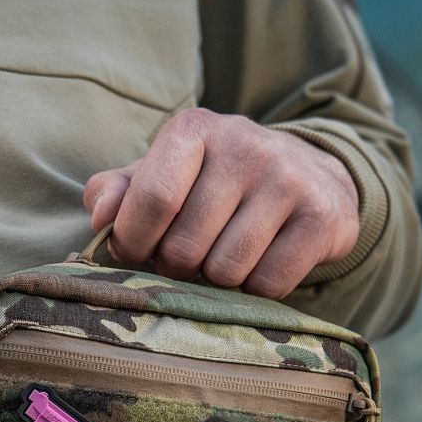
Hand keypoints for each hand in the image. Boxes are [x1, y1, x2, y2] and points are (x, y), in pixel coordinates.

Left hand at [83, 109, 359, 299]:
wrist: (311, 178)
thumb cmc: (214, 186)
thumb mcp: (162, 177)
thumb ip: (118, 193)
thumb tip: (100, 217)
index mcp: (193, 129)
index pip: (152, 201)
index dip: (134, 245)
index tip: (137, 254)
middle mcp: (244, 143)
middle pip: (184, 248)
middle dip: (178, 268)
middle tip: (191, 257)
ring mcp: (288, 178)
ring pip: (225, 273)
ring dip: (217, 283)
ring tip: (225, 258)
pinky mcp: (321, 217)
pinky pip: (268, 285)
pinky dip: (257, 291)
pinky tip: (261, 264)